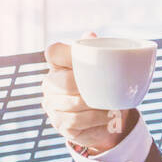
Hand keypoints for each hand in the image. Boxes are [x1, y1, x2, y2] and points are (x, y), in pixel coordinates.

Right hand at [42, 32, 137, 153]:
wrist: (102, 118)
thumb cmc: (98, 86)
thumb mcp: (100, 68)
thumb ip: (96, 51)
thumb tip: (91, 35)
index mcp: (57, 65)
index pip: (54, 52)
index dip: (69, 53)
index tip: (87, 60)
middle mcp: (49, 85)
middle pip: (65, 82)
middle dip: (87, 87)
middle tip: (107, 90)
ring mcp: (52, 107)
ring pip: (73, 105)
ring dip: (95, 108)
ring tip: (112, 108)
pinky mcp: (60, 126)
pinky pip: (77, 123)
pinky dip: (95, 122)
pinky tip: (107, 120)